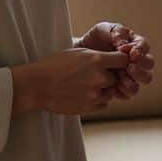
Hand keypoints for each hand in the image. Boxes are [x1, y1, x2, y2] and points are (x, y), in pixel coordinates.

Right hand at [11, 48, 129, 115]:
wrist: (37, 85)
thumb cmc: (54, 65)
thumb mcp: (76, 52)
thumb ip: (96, 56)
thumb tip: (112, 57)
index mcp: (96, 60)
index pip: (124, 60)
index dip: (121, 61)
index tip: (117, 63)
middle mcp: (99, 77)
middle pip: (118, 77)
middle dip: (111, 77)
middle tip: (97, 75)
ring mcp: (95, 94)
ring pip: (111, 93)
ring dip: (104, 90)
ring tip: (87, 86)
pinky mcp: (89, 108)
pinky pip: (103, 104)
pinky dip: (98, 101)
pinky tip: (84, 94)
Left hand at [76, 22, 155, 98]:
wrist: (78, 54)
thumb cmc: (94, 39)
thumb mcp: (103, 30)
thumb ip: (117, 33)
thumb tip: (125, 45)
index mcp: (135, 44)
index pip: (145, 46)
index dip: (141, 50)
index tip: (131, 53)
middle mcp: (137, 60)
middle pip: (148, 65)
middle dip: (141, 67)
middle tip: (129, 67)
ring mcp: (131, 75)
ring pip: (143, 81)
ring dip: (135, 80)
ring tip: (122, 78)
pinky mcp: (122, 88)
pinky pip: (128, 93)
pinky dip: (124, 91)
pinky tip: (114, 88)